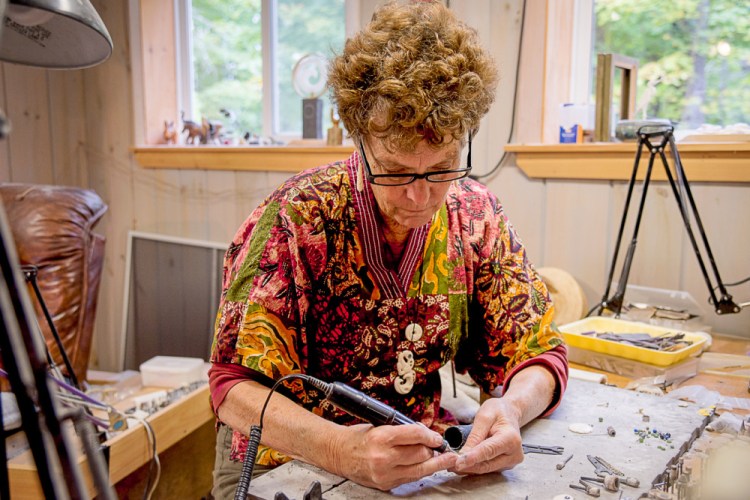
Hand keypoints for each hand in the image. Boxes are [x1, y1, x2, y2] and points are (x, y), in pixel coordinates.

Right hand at [329, 423, 457, 489]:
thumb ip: (401, 431)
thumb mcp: (379, 426)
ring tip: (446, 460)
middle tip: (439, 446)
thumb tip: (424, 433)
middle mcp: (383, 457)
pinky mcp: (386, 484)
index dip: (430, 435)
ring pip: (419, 470)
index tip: (437, 437)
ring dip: (434, 464)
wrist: (338, 454)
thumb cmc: (358, 438)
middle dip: (432, 449)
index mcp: (381, 437)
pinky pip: (410, 478)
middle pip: (420, 454)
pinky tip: (427, 467)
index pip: (415, 435)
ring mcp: (385, 473)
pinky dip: (420, 471)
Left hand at [449, 397, 523, 474]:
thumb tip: (463, 454)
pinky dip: (475, 466)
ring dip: (469, 468)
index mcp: (511, 438)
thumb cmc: (497, 411)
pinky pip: (488, 468)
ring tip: (451, 464)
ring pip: (487, 469)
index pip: (488, 450)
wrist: (510, 413)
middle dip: (467, 466)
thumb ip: (475, 435)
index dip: (472, 458)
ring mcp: (511, 461)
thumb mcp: (484, 416)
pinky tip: (463, 464)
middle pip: (487, 464)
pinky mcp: (506, 465)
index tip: (458, 463)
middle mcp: (514, 453)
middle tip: (448, 464)